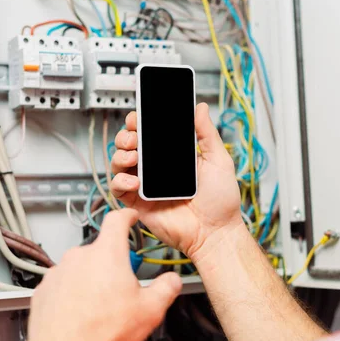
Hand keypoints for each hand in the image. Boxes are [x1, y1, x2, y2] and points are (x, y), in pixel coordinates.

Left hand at [12, 209, 181, 340]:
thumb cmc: (100, 330)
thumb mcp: (150, 310)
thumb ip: (166, 288)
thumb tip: (172, 281)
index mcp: (107, 253)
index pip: (118, 219)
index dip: (128, 216)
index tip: (131, 218)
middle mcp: (80, 256)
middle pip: (102, 250)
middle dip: (113, 265)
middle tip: (122, 289)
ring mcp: (59, 271)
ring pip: (82, 268)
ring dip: (92, 280)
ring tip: (100, 307)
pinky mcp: (45, 288)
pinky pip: (64, 283)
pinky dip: (73, 293)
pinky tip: (81, 313)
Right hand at [110, 103, 242, 259]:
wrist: (216, 232)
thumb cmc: (221, 201)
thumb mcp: (218, 160)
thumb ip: (207, 133)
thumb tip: (199, 108)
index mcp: (172, 156)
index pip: (149, 134)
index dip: (139, 123)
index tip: (138, 117)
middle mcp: (155, 169)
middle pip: (129, 145)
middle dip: (126, 136)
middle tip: (135, 137)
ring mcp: (145, 185)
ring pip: (119, 163)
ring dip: (120, 154)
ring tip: (134, 156)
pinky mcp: (137, 203)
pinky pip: (118, 188)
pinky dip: (120, 180)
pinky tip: (135, 180)